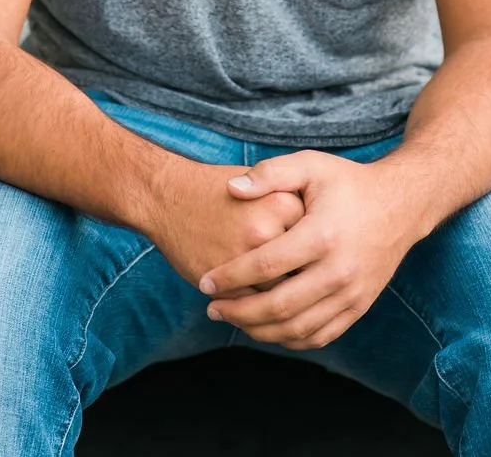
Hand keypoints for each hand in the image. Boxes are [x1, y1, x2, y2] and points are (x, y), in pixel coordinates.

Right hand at [145, 160, 303, 294]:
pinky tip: (255, 297)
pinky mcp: (225, 283)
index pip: (317, 238)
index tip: (310, 250)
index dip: (314, 248)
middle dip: (304, 277)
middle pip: (303, 268)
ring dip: (283, 297)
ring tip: (280, 290)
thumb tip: (321, 243)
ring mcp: (245, 258)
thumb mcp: (262, 184)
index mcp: (283, 201)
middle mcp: (268, 230)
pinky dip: (258, 307)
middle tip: (299, 275)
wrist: (169, 198)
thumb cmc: (219, 190)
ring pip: (282, 293)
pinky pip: (255, 306)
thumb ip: (293, 206)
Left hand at [196, 150, 417, 349]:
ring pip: (298, 329)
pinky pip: (320, 336)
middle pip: (279, 306)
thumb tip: (231, 188)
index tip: (205, 281)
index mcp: (322, 235)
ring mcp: (352, 293)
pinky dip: (290, 340)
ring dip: (259, 331)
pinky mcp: (360, 306)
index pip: (266, 265)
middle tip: (212, 307)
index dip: (231, 276)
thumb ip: (270, 173)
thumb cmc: (349, 183)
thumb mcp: (311, 165)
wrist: (401, 203)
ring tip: (232, 318)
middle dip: (238, 311)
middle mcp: (339, 270)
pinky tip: (267, 329)